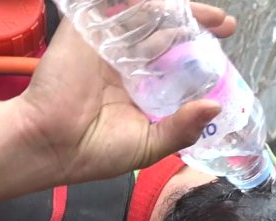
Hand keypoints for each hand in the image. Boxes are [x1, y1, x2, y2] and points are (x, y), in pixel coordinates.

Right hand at [15, 3, 235, 184]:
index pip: (173, 64)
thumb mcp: (149, 145)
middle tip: (225, 25)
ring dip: (176, 10)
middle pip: (165, 35)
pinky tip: (167, 5)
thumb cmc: (96, 151)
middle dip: (196, 26)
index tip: (225, 51)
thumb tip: (215, 108)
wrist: (50, 143)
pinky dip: (141, 3)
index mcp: (139, 90)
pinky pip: (114, 6)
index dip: (199, 55)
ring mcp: (107, 46)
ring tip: (207, 15)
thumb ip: (181, 128)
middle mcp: (125, 65)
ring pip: (146, 17)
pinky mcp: (87, 29)